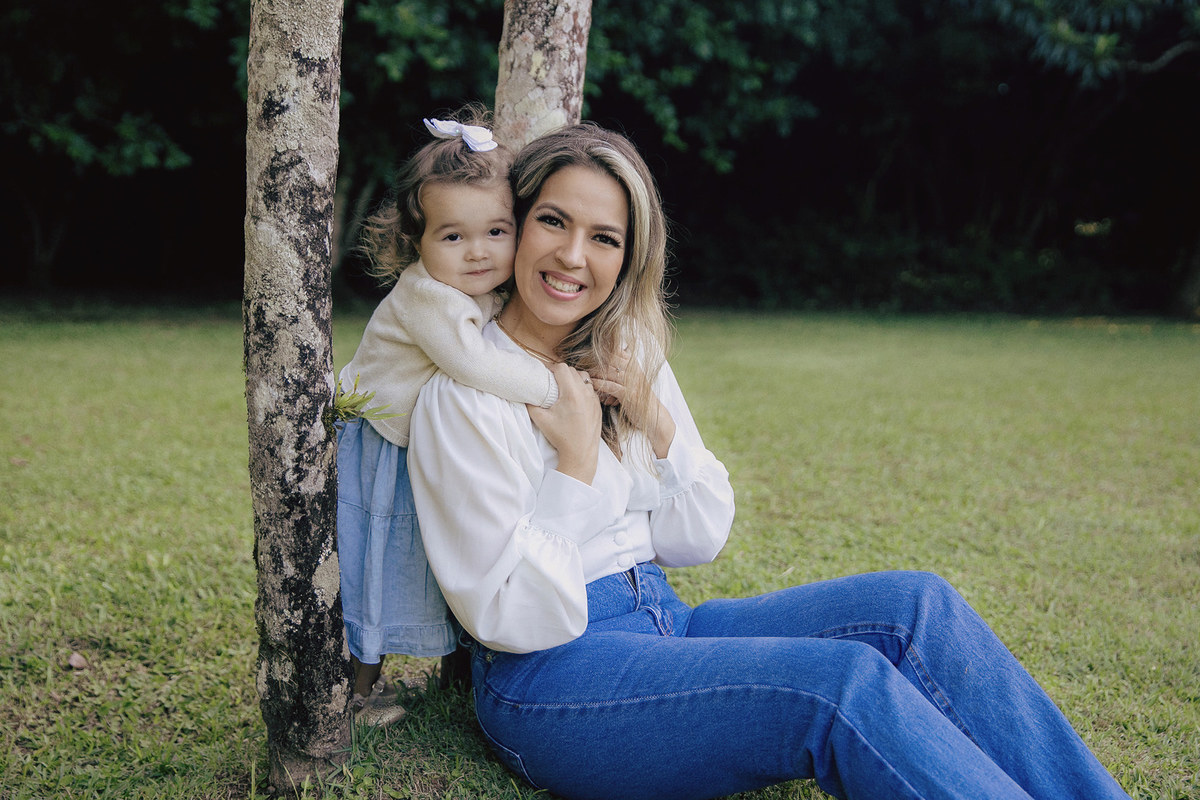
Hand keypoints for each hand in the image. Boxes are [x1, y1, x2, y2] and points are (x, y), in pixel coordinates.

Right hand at [528, 362, 601, 483]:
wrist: (580, 453)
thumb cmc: (561, 437)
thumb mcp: (541, 419)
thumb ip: (531, 404)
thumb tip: (525, 393)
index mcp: (572, 393)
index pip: (562, 368)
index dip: (551, 367)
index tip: (544, 372)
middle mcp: (585, 393)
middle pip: (573, 371)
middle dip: (561, 372)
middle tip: (550, 379)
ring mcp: (593, 400)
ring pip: (584, 378)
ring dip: (573, 378)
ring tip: (563, 387)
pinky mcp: (597, 406)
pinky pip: (590, 390)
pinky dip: (581, 388)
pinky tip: (573, 398)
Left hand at [588, 349, 675, 458]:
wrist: (653, 417)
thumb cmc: (640, 399)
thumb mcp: (633, 381)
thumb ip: (622, 371)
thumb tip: (607, 364)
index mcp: (634, 365)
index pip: (616, 351)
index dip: (602, 350)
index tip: (586, 353)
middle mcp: (634, 371)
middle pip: (610, 359)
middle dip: (594, 361)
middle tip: (580, 363)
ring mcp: (632, 382)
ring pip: (609, 372)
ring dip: (594, 373)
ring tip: (583, 375)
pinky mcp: (629, 394)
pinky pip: (611, 386)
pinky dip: (600, 385)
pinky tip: (591, 385)